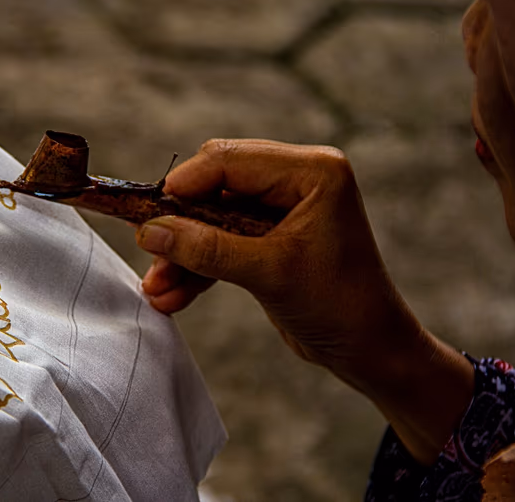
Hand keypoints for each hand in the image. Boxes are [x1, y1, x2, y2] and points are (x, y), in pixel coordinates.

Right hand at [136, 139, 473, 464]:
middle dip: (181, 226)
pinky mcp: (271, 238)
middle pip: (216, 186)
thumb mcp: (269, 273)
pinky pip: (223, 242)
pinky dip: (199, 267)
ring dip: (185, 253)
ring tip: (156, 289)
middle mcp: (297, 180)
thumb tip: (150, 230)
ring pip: (213, 218)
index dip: (184, 185)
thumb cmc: (339, 306)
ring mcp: (282, 209)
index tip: (145, 214)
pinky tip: (172, 296)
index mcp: (311, 171)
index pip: (229, 161)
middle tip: (150, 253)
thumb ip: (207, 249)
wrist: (369, 352)